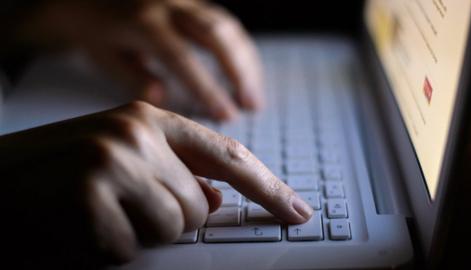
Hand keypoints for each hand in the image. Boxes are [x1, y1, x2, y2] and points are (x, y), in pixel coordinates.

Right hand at [0, 101, 310, 266]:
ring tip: (98, 213)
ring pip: (173, 227)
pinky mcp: (90, 198)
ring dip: (139, 233)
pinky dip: (107, 249)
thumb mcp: (119, 158)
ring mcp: (113, 162)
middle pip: (199, 205)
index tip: (296, 210)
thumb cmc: (56, 173)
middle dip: (169, 218)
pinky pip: (131, 249)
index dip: (268, 186)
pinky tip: (78, 228)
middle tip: (120, 206)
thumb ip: (173, 173)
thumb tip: (215, 199)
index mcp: (147, 118)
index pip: (227, 154)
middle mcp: (135, 133)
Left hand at [11, 0, 262, 119]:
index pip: (182, 58)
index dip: (207, 88)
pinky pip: (225, 22)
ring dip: (246, 62)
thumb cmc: (95, 30)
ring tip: (254, 96)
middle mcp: (168, 6)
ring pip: (226, 26)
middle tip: (251, 105)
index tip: (226, 115)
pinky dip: (240, 50)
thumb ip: (133, 77)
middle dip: (239, 72)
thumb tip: (163, 97)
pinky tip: (246, 73)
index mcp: (142, 23)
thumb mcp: (103, 57)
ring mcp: (184, 0)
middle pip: (216, 35)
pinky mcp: (194, 2)